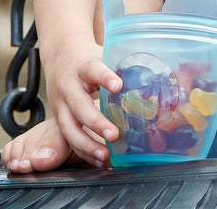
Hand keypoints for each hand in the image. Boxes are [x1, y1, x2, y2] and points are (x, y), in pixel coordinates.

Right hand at [42, 38, 122, 166]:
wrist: (60, 57)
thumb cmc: (88, 59)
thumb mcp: (103, 56)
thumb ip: (123, 68)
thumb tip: (157, 79)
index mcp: (83, 66)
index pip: (93, 69)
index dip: (105, 77)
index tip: (118, 85)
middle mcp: (69, 86)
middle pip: (79, 105)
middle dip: (96, 122)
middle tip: (114, 134)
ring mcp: (60, 104)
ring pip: (69, 127)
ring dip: (87, 144)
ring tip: (105, 154)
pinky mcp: (58, 119)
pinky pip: (69, 138)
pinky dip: (83, 151)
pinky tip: (98, 160)